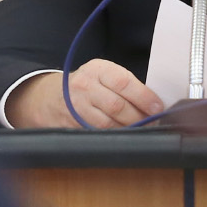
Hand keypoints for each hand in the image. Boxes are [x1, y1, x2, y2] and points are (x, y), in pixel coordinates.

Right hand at [7, 60, 162, 129]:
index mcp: (97, 70)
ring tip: (140, 130)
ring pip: (108, 124)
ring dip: (128, 129)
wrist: (49, 97)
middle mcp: (84, 86)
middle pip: (117, 106)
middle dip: (139, 118)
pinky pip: (98, 134)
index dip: (144, 97)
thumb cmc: (87, 85)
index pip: (124, 82)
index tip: (157, 107)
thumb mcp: (102, 75)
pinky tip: (123, 136)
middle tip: (152, 122)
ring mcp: (75, 107)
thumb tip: (152, 104)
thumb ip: (124, 85)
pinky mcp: (71, 125)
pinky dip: (114, 137)